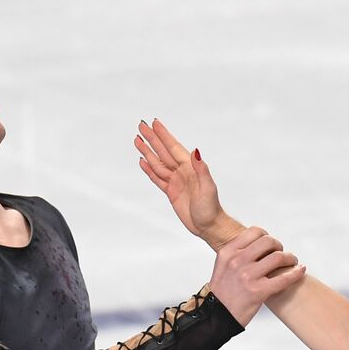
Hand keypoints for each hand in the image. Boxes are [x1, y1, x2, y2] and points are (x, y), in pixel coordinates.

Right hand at [135, 119, 241, 248]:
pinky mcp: (171, 192)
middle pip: (163, 152)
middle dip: (152, 139)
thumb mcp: (208, 187)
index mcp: (190, 168)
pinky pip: (157, 178)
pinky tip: (143, 161)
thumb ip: (201, 169)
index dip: (163, 135)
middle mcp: (182, 172)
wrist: (209, 226)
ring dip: (148, 152)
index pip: (173, 147)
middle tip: (141, 126)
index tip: (154, 123)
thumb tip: (196, 151)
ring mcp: (176, 182)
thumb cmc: (211, 208)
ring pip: (158, 163)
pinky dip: (149, 169)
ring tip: (137, 140)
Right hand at [208, 226, 305, 325]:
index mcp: (228, 252)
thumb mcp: (223, 265)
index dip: (267, 236)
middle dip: (279, 246)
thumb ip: (238, 252)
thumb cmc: (223, 292)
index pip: (255, 232)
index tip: (270, 245)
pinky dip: (296, 273)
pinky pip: (284, 278)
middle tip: (282, 255)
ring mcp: (248, 276)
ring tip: (292, 262)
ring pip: (278, 257)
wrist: (217, 316)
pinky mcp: (258, 291)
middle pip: (268, 242)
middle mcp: (237, 261)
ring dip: (290, 258)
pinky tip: (301, 270)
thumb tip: (260, 243)